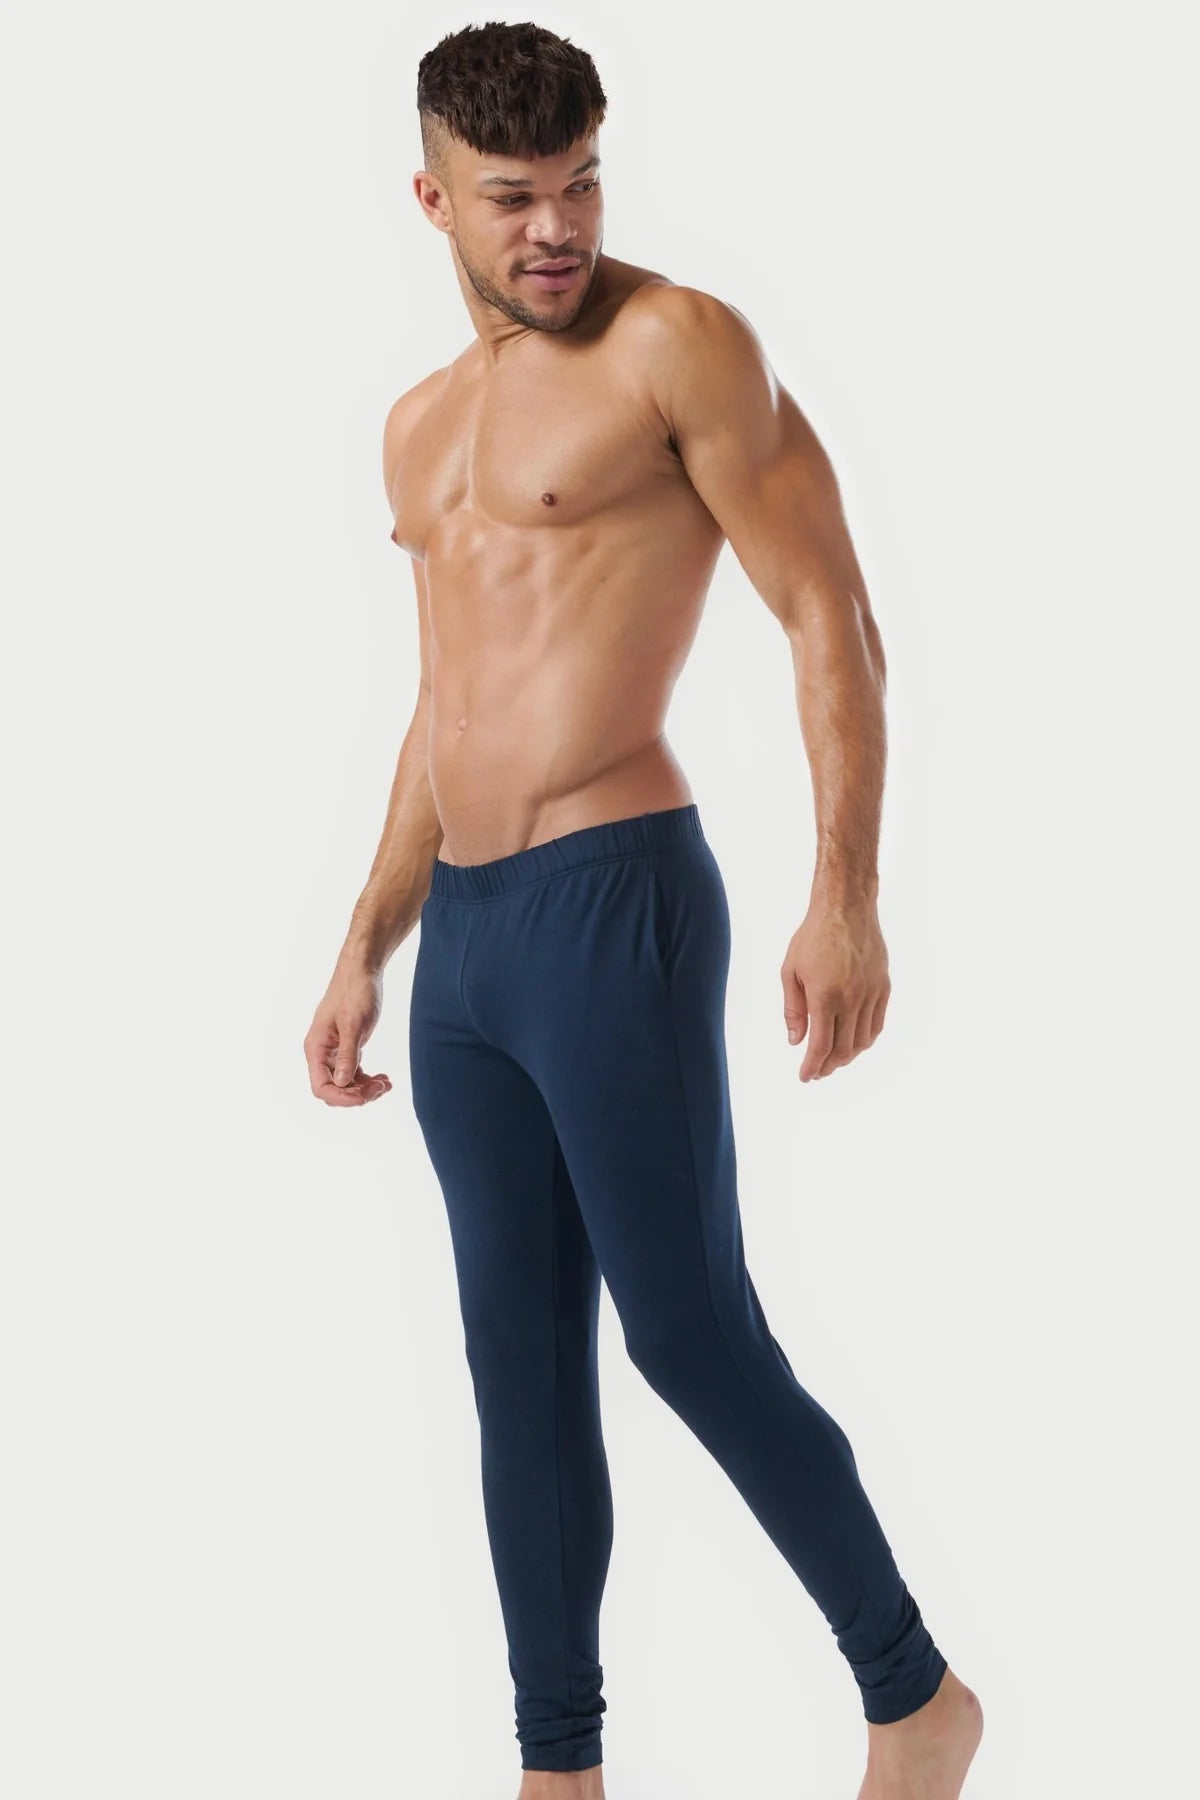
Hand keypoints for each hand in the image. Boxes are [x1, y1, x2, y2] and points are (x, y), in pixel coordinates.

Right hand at [304, 961, 392, 1106]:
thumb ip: (347, 1055)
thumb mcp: (353, 1024)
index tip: (366, 1097)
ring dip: (365, 1089)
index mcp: (316, 1047)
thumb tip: (342, 1084)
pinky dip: (368, 1079)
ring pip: (346, 1083)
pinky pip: (354, 1072)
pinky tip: (384, 1078)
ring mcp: (334, 1051)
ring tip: (386, 1084)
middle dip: (357, 1094)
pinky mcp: (347, 1047)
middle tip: (382, 1087)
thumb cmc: (355, 992)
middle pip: (334, 1089)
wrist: (362, 971)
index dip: (342, 1098)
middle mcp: (321, 1053)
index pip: (321, 1086)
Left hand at [779, 897, 889, 1080]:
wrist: (846, 908)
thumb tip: (796, 1041)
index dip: (812, 1066)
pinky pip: (877, 1024)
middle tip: (816, 1072)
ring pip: (862, 1041)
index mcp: (824, 996)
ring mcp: (870, 994)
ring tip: (833, 1060)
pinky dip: (865, 1040)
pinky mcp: (883, 987)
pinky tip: (854, 1043)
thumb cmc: (813, 936)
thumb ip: (793, 1010)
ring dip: (847, 1056)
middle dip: (828, 1066)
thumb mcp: (790, 971)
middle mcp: (851, 998)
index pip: (821, 1045)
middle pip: (843, 1049)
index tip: (805, 1076)